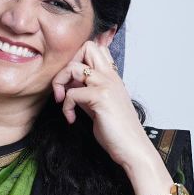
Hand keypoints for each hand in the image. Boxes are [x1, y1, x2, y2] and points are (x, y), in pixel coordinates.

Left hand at [51, 40, 153, 173]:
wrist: (132, 148)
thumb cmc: (117, 131)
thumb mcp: (99, 106)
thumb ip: (87, 93)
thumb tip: (69, 88)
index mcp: (112, 77)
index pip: (97, 49)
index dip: (79, 59)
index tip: (72, 81)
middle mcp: (110, 76)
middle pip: (87, 46)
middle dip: (68, 63)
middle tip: (64, 85)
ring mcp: (106, 84)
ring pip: (74, 67)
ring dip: (60, 83)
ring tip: (61, 101)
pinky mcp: (101, 97)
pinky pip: (71, 93)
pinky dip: (66, 107)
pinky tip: (71, 118)